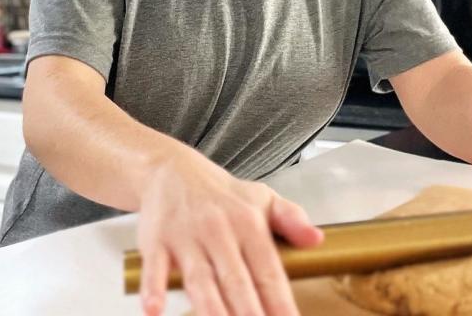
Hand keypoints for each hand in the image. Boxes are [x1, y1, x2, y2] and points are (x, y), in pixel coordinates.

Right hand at [137, 150, 323, 315]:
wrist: (171, 170)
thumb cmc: (220, 194)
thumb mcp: (261, 198)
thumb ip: (291, 219)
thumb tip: (317, 239)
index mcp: (248, 223)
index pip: (268, 271)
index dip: (280, 302)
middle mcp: (218, 230)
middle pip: (236, 281)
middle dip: (249, 313)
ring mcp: (187, 237)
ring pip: (201, 280)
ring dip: (211, 310)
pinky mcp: (157, 242)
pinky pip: (155, 268)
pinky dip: (154, 289)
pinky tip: (155, 310)